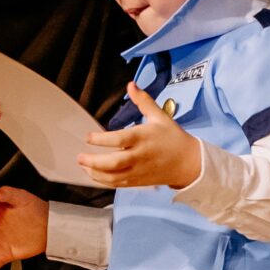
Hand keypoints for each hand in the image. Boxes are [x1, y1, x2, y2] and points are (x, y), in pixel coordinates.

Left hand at [78, 83, 203, 188]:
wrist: (189, 163)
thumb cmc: (173, 137)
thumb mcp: (160, 116)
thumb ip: (143, 101)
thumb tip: (131, 85)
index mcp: (143, 137)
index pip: (119, 139)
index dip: (101, 139)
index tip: (88, 137)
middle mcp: (139, 156)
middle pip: (114, 163)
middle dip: (94, 162)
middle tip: (80, 157)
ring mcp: (139, 171)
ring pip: (114, 177)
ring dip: (96, 173)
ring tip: (84, 166)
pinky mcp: (139, 181)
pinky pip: (118, 184)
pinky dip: (104, 181)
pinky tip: (95, 174)